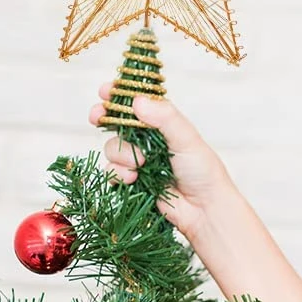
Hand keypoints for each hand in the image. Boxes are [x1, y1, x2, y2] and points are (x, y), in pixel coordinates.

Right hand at [91, 92, 235, 241]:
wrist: (204, 210)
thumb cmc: (203, 172)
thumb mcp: (187, 139)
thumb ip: (165, 118)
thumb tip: (137, 101)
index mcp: (163, 124)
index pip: (137, 103)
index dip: (119, 96)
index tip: (105, 91)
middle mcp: (148, 140)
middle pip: (117, 123)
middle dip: (105, 118)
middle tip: (97, 117)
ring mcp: (139, 160)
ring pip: (112, 148)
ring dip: (120, 154)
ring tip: (138, 165)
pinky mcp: (132, 181)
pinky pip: (111, 171)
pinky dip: (117, 173)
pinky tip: (132, 179)